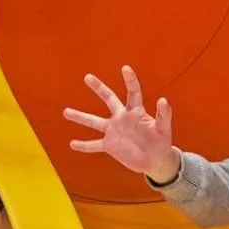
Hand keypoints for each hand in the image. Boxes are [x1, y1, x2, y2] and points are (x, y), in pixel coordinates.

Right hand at [62, 66, 177, 180]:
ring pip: (94, 122)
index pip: (133, 92)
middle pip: (109, 99)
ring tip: (65, 111)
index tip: (125, 68)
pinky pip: (94, 145)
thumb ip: (164, 115)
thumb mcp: (164, 128)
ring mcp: (114, 131)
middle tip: (87, 77)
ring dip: (80, 117)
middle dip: (99, 88)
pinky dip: (84, 145)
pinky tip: (72, 144)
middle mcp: (122, 118)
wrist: (155, 160)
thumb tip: (163, 99)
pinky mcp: (110, 146)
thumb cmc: (161, 141)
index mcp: (136, 112)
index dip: (130, 80)